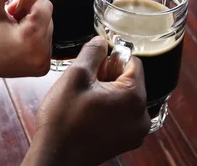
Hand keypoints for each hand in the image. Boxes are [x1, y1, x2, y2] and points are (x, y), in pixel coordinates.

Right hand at [0, 0, 53, 80]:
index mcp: (31, 36)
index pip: (46, 5)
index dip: (27, 3)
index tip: (12, 11)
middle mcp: (42, 52)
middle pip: (48, 17)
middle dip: (30, 15)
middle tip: (10, 22)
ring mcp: (43, 62)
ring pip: (47, 28)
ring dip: (32, 26)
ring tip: (12, 33)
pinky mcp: (43, 68)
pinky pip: (46, 42)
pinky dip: (34, 39)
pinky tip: (17, 43)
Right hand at [26, 36, 149, 165]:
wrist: (55, 157)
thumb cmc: (64, 119)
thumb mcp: (75, 75)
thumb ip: (93, 52)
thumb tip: (102, 41)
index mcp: (134, 96)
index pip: (133, 62)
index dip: (111, 60)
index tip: (93, 70)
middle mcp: (142, 116)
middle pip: (131, 80)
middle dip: (109, 77)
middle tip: (86, 87)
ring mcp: (135, 132)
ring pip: (125, 97)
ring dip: (108, 93)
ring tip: (86, 101)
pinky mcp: (126, 141)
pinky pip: (122, 114)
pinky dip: (108, 109)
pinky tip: (89, 114)